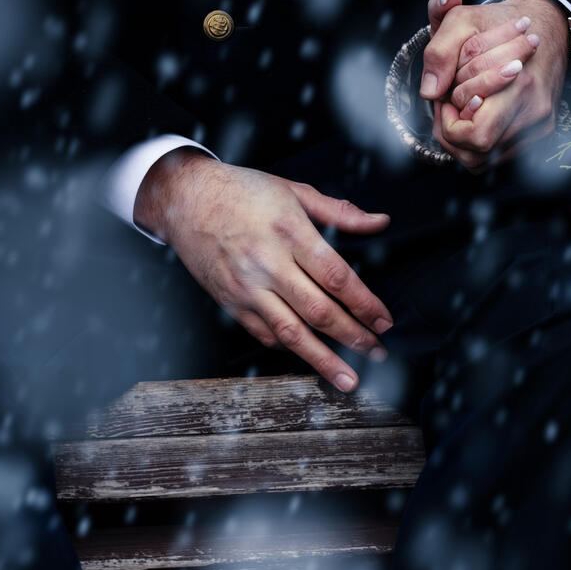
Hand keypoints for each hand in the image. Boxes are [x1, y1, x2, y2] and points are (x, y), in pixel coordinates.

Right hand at [135, 148, 392, 391]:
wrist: (185, 198)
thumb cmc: (241, 191)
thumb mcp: (295, 191)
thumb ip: (340, 212)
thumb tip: (380, 222)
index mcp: (290, 233)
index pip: (337, 277)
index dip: (365, 304)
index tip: (385, 321)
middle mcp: (268, 264)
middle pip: (319, 312)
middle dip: (354, 337)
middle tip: (378, 352)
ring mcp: (246, 287)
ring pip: (290, 332)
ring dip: (323, 359)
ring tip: (347, 378)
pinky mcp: (229, 302)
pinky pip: (263, 333)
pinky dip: (287, 346)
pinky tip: (307, 353)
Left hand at [421, 0, 568, 170]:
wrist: (542, 29)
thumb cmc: (498, 25)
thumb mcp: (461, 22)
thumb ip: (439, 53)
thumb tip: (430, 92)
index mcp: (521, 87)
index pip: (475, 135)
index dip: (449, 119)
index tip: (448, 95)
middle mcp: (536, 113)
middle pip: (478, 154)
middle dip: (452, 131)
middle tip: (449, 104)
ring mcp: (541, 126)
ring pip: (485, 160)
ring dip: (462, 138)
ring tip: (461, 109)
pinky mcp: (541, 133)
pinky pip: (497, 156)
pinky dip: (478, 141)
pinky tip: (474, 116)